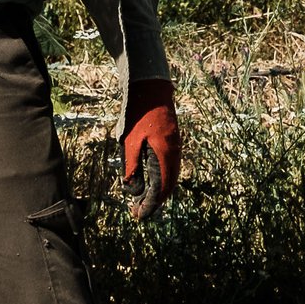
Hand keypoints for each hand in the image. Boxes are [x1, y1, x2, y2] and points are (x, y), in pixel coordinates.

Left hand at [122, 78, 181, 218]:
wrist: (152, 87)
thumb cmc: (138, 113)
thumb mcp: (129, 142)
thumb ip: (132, 166)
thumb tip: (132, 189)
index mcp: (165, 156)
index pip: (160, 190)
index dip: (149, 205)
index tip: (138, 215)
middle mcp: (174, 154)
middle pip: (168, 187)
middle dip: (154, 201)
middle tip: (138, 212)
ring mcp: (175, 147)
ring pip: (170, 177)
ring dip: (158, 191)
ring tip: (143, 201)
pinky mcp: (172, 142)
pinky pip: (170, 167)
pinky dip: (161, 179)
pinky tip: (151, 181)